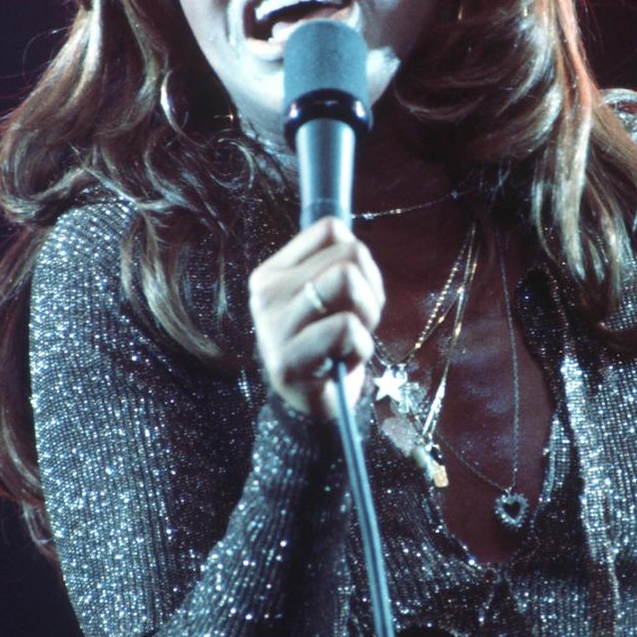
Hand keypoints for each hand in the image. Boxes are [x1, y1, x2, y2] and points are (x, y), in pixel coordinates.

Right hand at [249, 217, 384, 419]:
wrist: (309, 407)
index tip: (354, 291)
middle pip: (349, 254)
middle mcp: (266, 295)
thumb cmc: (326, 346)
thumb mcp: (323, 298)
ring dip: (367, 314)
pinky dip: (361, 347)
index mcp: (272, 273)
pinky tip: (343, 363)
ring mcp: (273, 328)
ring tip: (352, 338)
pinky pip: (347, 328)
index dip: (359, 258)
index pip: (330, 229)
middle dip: (370, 289)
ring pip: (347, 279)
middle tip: (358, 321)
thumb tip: (354, 244)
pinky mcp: (286, 361)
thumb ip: (333, 265)